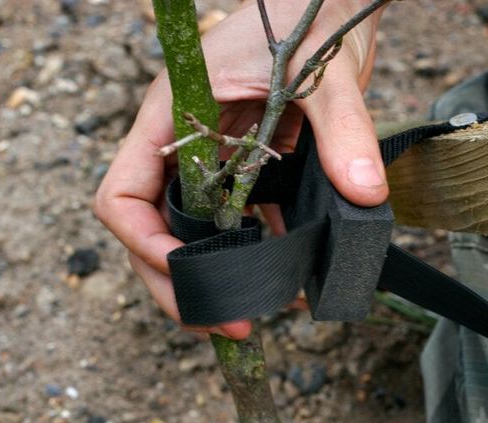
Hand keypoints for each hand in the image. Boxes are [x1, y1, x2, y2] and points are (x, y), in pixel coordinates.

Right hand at [94, 0, 386, 338]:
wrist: (326, 2)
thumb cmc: (307, 16)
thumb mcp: (324, 73)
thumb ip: (343, 131)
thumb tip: (363, 193)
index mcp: (174, 117)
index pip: (124, 194)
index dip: (144, 245)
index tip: (187, 279)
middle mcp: (184, 143)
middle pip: (152, 229)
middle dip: (180, 283)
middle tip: (228, 325)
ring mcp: (213, 156)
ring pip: (193, 231)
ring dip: (217, 273)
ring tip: (257, 309)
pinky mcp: (247, 163)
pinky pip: (238, 217)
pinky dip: (256, 248)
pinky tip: (287, 269)